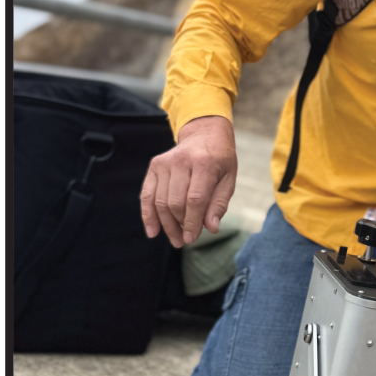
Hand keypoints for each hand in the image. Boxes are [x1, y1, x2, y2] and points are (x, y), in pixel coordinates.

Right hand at [140, 114, 236, 248]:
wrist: (204, 135)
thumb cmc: (219, 161)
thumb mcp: (228, 180)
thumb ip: (219, 204)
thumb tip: (211, 228)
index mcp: (204, 163)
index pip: (195, 199)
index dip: (192, 222)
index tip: (192, 239)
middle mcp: (180, 161)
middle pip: (175, 202)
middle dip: (179, 225)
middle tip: (186, 240)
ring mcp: (164, 163)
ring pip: (160, 201)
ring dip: (166, 224)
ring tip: (176, 239)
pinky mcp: (154, 166)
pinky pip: (147, 194)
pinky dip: (148, 215)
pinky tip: (153, 232)